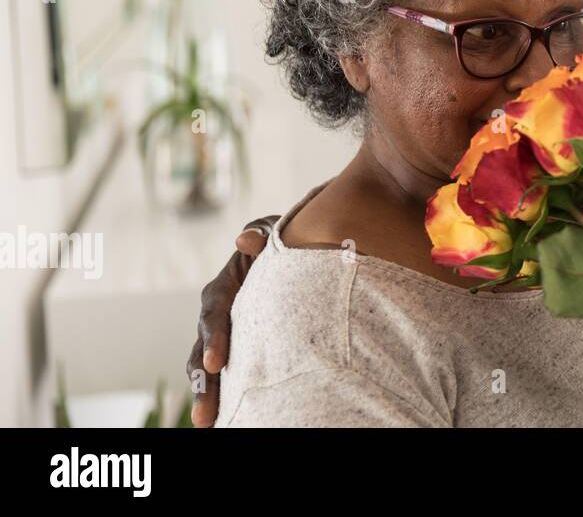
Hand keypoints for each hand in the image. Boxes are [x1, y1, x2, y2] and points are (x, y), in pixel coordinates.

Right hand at [186, 216, 278, 426]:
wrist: (309, 253)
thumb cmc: (291, 240)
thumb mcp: (279, 230)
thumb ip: (263, 233)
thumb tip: (243, 240)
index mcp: (224, 286)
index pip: (213, 312)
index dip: (213, 338)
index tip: (214, 364)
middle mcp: (220, 314)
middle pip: (203, 349)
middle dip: (203, 382)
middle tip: (206, 412)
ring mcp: (230, 335)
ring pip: (209, 368)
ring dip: (209, 395)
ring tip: (208, 423)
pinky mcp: (243, 349)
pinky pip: (231, 374)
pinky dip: (227, 394)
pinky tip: (228, 418)